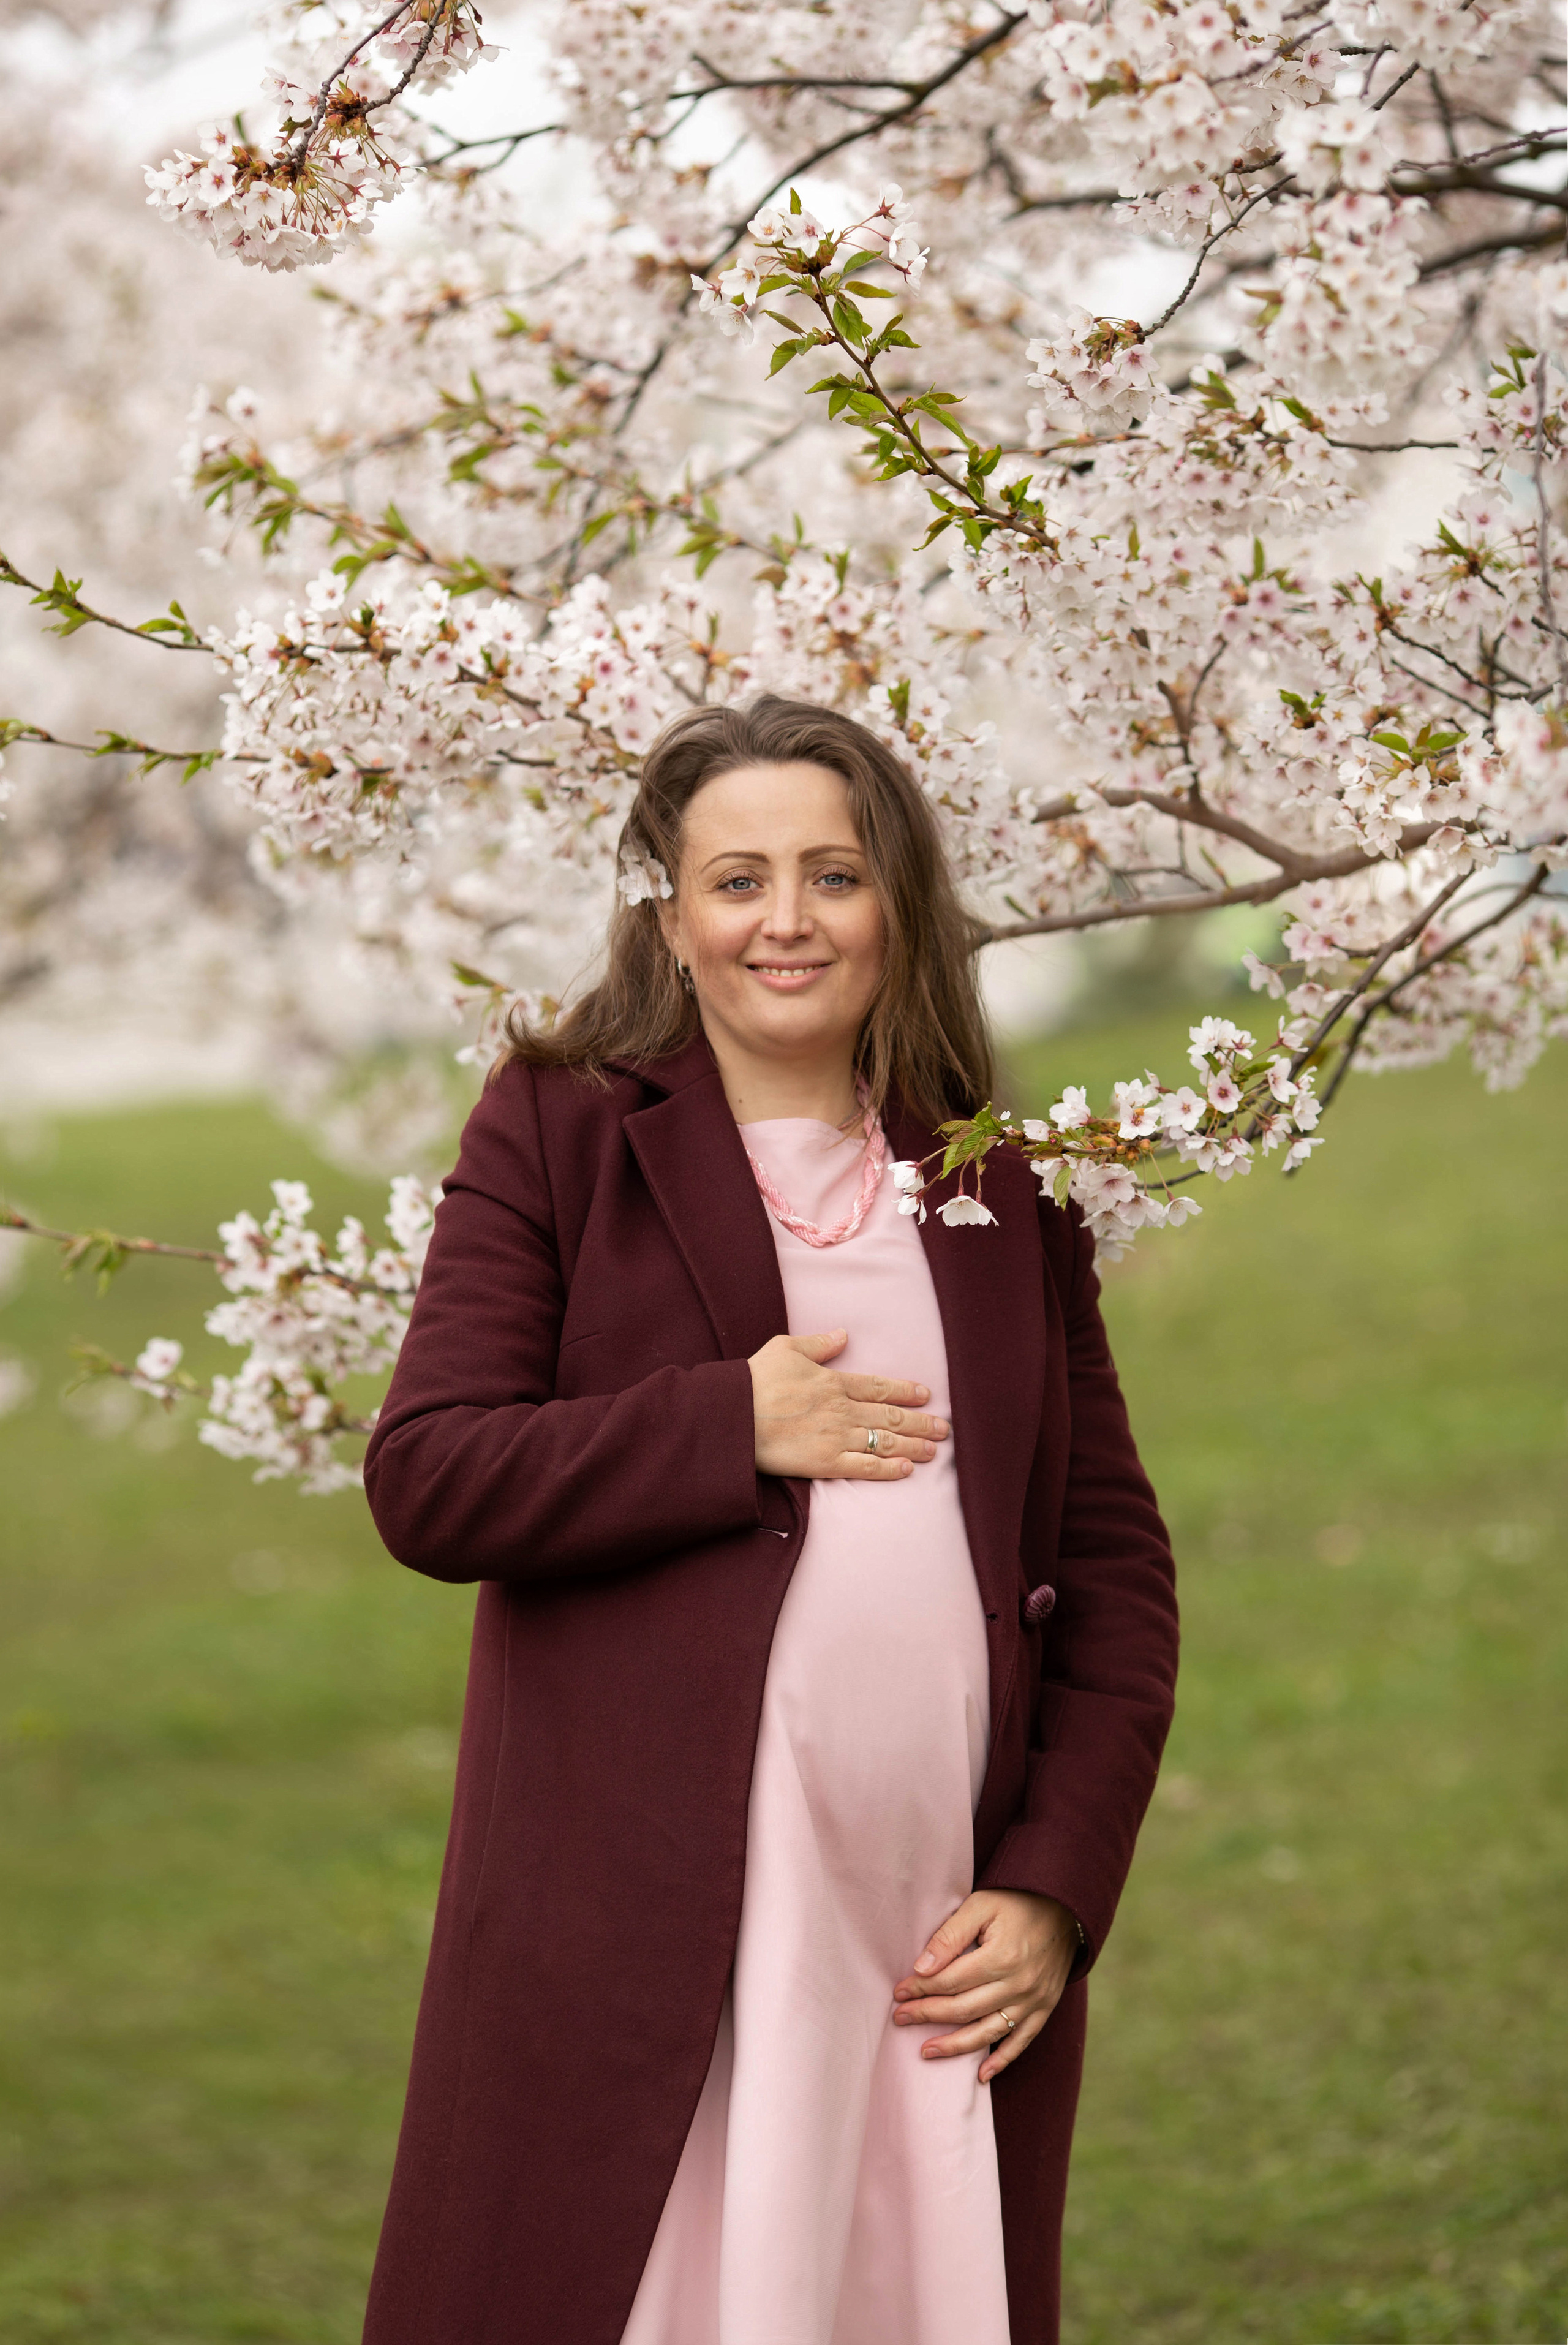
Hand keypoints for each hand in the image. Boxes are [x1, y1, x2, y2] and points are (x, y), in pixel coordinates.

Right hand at [748, 1329, 950, 1480]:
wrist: (733, 1415)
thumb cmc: (754, 1379)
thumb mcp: (785, 1348)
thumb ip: (818, 1344)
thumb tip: (843, 1335)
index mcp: (833, 1382)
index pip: (879, 1387)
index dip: (905, 1391)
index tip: (926, 1395)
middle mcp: (842, 1409)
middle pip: (890, 1416)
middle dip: (920, 1422)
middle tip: (944, 1429)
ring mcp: (836, 1437)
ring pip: (884, 1441)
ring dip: (912, 1445)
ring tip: (933, 1450)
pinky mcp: (825, 1462)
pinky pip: (865, 1466)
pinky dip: (888, 1468)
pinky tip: (907, 1469)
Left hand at [891, 1888, 1079, 2083]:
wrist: (1064, 1907)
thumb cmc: (1016, 1902)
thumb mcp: (981, 1905)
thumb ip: (951, 1935)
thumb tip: (922, 1967)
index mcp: (1001, 1957)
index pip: (950, 1981)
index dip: (921, 1989)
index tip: (899, 1992)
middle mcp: (1019, 1984)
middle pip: (964, 2009)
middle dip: (928, 2015)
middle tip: (900, 2018)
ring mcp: (1034, 2000)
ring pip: (988, 2032)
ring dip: (955, 2046)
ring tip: (926, 2051)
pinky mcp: (1044, 2008)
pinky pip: (1021, 2041)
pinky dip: (1001, 2061)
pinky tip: (980, 2075)